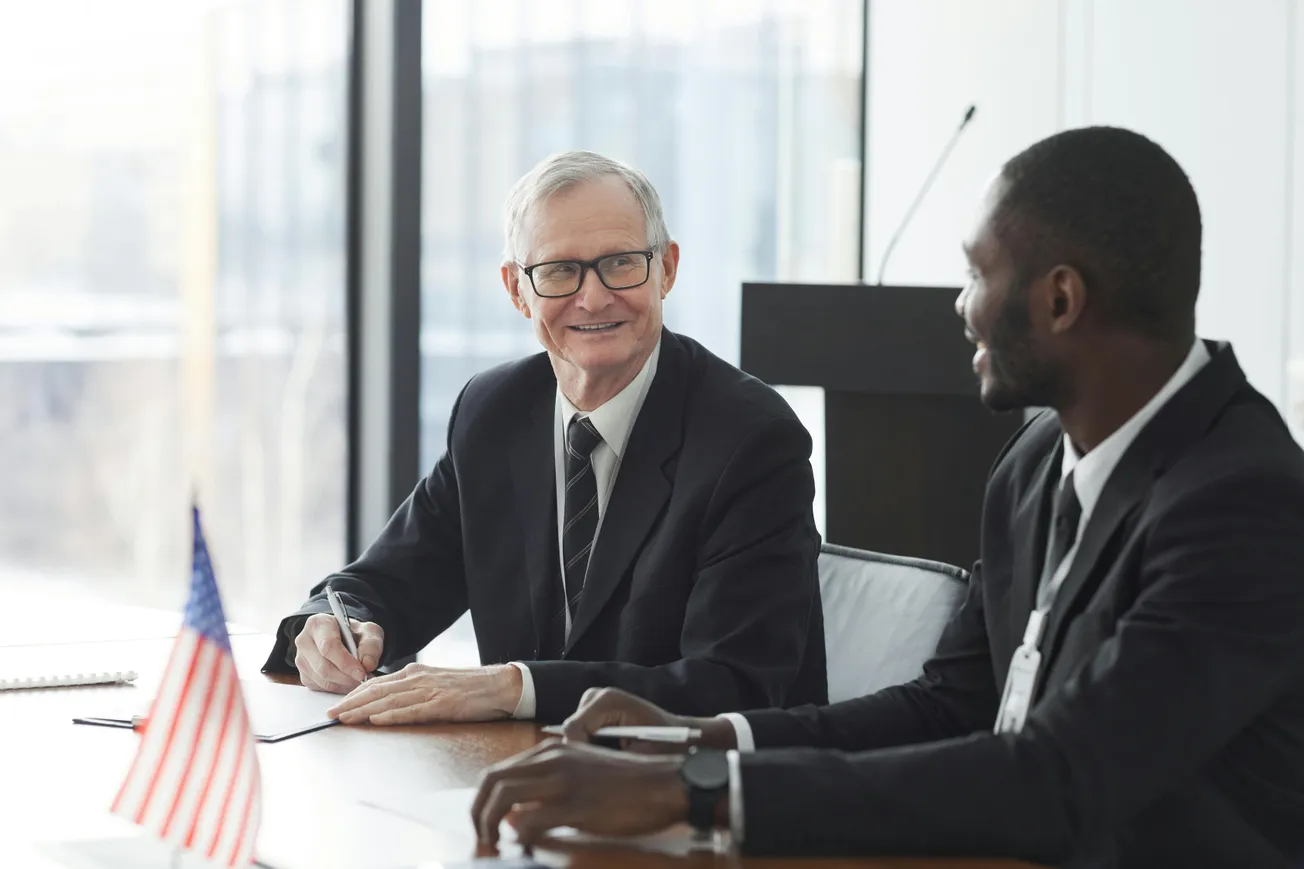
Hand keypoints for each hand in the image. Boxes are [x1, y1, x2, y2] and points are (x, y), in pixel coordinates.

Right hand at [294, 613, 383, 692]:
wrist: (345, 640)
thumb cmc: (355, 634)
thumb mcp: (369, 632)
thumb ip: (371, 645)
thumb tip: (367, 664)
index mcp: (318, 624)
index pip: (328, 646)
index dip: (345, 662)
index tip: (362, 672)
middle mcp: (304, 641)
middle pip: (323, 667)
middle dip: (347, 677)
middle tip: (365, 679)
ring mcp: (301, 660)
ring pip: (322, 680)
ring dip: (344, 684)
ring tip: (360, 680)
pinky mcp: (304, 675)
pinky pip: (321, 688)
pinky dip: (338, 688)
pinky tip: (349, 682)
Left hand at [327, 663, 522, 724]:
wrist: (501, 685)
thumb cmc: (469, 688)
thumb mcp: (436, 684)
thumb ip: (413, 691)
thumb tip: (388, 703)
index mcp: (416, 673)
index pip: (377, 684)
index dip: (354, 695)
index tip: (336, 705)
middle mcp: (419, 678)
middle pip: (377, 691)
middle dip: (350, 703)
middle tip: (329, 714)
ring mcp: (431, 691)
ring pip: (389, 701)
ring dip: (363, 711)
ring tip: (344, 719)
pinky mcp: (443, 705)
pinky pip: (412, 711)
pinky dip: (392, 716)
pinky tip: (377, 720)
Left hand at [471, 739, 687, 845]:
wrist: (664, 783)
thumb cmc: (626, 783)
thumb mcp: (582, 771)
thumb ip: (548, 783)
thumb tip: (514, 815)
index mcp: (552, 751)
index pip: (498, 772)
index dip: (483, 800)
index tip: (484, 822)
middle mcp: (553, 760)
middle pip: (492, 782)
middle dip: (478, 812)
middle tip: (480, 836)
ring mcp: (564, 782)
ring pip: (504, 799)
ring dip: (490, 825)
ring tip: (492, 844)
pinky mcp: (577, 807)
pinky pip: (531, 822)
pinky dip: (520, 838)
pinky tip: (524, 848)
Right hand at [561, 687, 736, 752]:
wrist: (686, 738)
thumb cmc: (667, 748)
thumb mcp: (638, 759)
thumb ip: (606, 760)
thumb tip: (578, 768)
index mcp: (608, 701)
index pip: (572, 730)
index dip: (579, 756)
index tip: (596, 773)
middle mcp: (598, 695)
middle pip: (571, 731)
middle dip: (584, 753)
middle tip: (609, 767)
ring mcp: (597, 700)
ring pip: (575, 734)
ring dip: (589, 751)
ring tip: (615, 760)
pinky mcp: (598, 710)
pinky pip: (583, 733)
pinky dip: (593, 747)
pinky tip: (613, 755)